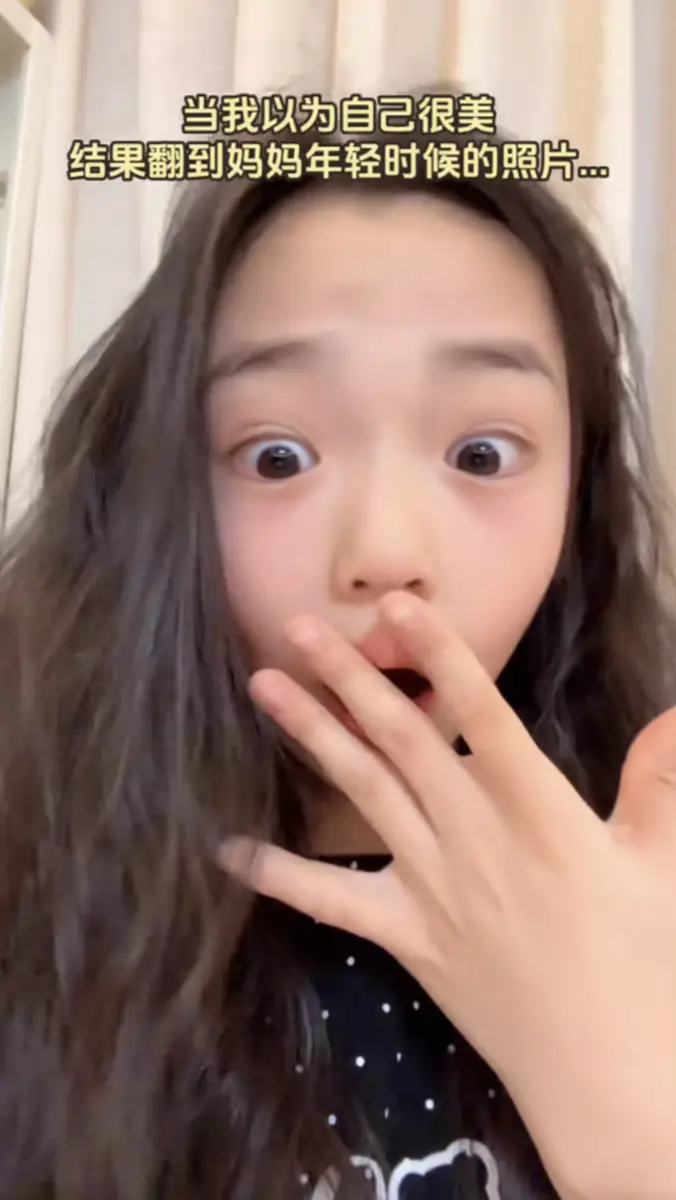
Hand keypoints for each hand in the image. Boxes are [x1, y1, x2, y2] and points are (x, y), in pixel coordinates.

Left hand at [218, 592, 675, 1199]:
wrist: (604, 1071)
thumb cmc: (641, 964)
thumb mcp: (661, 866)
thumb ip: (659, 782)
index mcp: (540, 811)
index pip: (483, 714)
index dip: (439, 655)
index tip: (396, 608)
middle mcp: (474, 836)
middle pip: (402, 741)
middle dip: (350, 678)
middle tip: (300, 628)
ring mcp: (431, 886)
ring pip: (363, 794)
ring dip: (312, 737)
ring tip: (264, 688)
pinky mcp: (405, 935)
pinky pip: (332, 900)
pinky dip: (279, 874)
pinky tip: (228, 848)